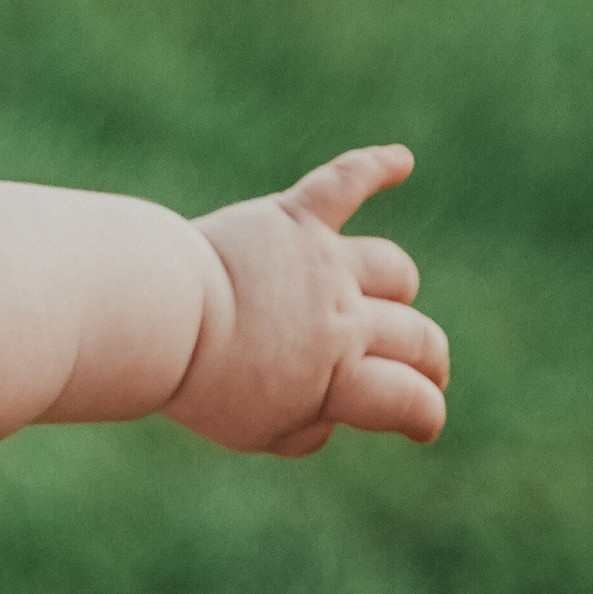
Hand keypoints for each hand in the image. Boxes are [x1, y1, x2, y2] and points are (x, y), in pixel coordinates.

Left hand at [170, 146, 449, 458]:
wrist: (164, 317)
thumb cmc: (203, 383)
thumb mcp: (256, 433)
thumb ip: (306, 431)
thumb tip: (333, 415)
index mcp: (342, 376)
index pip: (409, 399)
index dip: (425, 416)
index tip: (423, 425)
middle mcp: (346, 317)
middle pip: (415, 337)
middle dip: (429, 362)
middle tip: (427, 374)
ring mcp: (326, 264)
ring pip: (393, 271)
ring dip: (399, 290)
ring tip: (395, 301)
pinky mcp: (295, 218)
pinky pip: (346, 182)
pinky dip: (375, 167)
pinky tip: (401, 160)